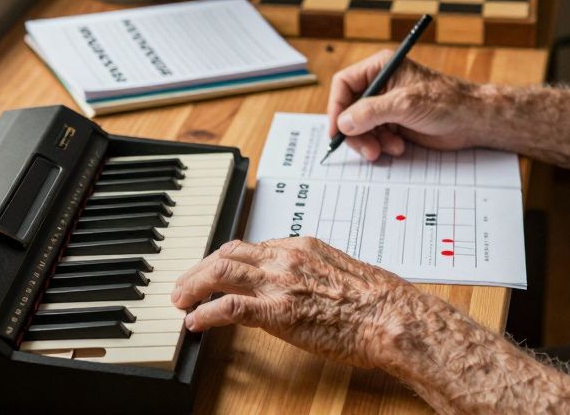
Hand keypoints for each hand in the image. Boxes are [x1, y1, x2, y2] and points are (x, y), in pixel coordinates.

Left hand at [170, 237, 415, 368]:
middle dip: (199, 268)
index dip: (226, 260)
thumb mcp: (340, 273)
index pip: (251, 246)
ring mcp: (280, 283)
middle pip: (228, 253)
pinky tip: (195, 322)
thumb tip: (302, 284)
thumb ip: (313, 272)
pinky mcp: (278, 312)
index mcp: (302, 247)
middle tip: (184, 284)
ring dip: (193, 285)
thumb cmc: (377, 301)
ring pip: (220, 272)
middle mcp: (286, 258)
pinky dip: (206, 313)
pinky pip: (230, 307)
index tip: (215, 272)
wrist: (391, 316)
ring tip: (179, 300)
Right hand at [326, 50, 485, 160]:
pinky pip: (375, 137)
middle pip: (349, 109)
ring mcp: (387, 105)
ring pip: (361, 127)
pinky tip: (399, 147)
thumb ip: (371, 112)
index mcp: (381, 68)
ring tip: (388, 149)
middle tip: (366, 150)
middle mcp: (381, 85)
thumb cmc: (445, 101)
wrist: (472, 120)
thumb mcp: (404, 104)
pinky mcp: (395, 123)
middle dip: (355, 131)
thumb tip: (343, 123)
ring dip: (370, 142)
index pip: (344, 84)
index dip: (337, 107)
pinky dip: (382, 145)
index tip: (337, 131)